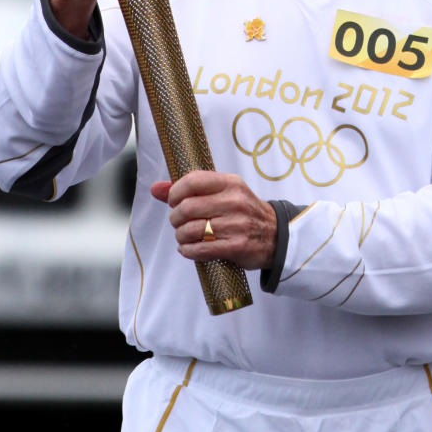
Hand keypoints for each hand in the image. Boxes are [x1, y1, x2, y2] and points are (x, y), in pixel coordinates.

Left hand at [151, 171, 277, 270]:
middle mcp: (235, 202)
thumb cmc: (244, 212)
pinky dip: (188, 251)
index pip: (192, 181)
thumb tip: (155, 188)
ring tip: (184, 236)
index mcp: (231, 183)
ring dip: (180, 236)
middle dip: (175, 218)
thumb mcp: (224, 193)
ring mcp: (237, 225)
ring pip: (191, 230)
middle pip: (187, 208)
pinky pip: (201, 250)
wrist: (276, 236)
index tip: (174, 201)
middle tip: (178, 222)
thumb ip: (189, 190)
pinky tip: (188, 249)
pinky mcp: (237, 247)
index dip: (175, 193)